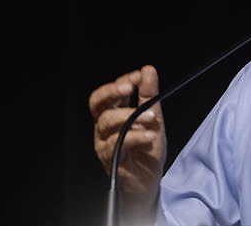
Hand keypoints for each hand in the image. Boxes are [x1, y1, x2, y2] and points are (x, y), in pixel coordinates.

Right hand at [89, 65, 166, 204]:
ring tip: (152, 118)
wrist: (149, 180)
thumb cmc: (147, 150)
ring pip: (107, 122)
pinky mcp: (110, 159)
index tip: (138, 76)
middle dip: (112, 92)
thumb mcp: (153, 117)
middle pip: (97, 104)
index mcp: (113, 114)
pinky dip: (136, 137)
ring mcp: (105, 143)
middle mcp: (105, 128)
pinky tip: (150, 136)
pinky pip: (117, 143)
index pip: (108, 93)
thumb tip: (148, 70)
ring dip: (132, 116)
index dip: (121, 82)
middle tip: (129, 89)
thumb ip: (149, 95)